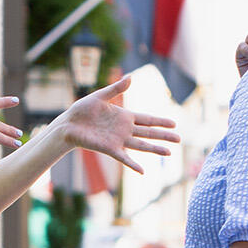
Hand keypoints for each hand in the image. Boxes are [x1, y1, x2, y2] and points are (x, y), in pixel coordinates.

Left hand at [55, 76, 178, 173]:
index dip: (160, 121)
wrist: (67, 124)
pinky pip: (124, 158)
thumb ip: (116, 89)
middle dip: (164, 136)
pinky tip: (142, 170)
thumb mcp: (100, 96)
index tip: (174, 123)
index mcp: (124, 116)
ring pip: (141, 145)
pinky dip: (132, 163)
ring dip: (155, 149)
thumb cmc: (82, 110)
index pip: (147, 119)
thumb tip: (131, 77)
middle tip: (179, 139)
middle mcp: (124, 129)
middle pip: (149, 132)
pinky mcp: (109, 148)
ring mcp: (118, 140)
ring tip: (169, 153)